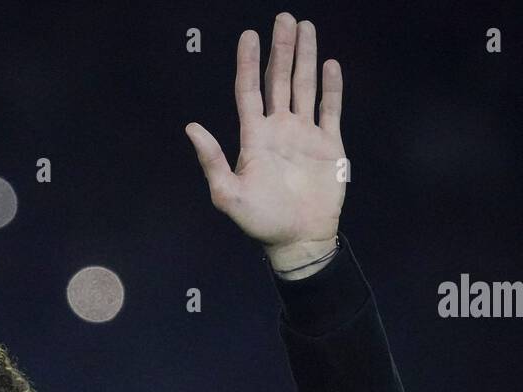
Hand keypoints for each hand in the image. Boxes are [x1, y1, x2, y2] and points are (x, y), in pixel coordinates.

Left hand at [185, 14, 345, 270]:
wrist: (298, 239)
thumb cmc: (260, 221)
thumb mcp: (228, 195)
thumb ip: (211, 160)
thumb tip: (191, 127)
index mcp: (254, 138)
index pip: (249, 91)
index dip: (248, 63)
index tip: (248, 35)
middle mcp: (279, 130)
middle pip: (278, 81)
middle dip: (281, 50)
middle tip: (283, 18)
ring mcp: (304, 135)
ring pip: (303, 87)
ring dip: (304, 58)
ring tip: (305, 28)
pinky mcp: (328, 145)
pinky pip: (330, 109)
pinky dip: (331, 87)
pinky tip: (329, 64)